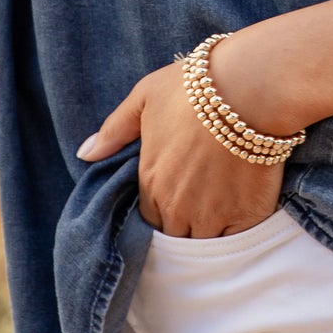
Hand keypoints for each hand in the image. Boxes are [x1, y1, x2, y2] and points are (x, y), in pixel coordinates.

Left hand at [77, 62, 283, 237]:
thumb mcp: (144, 97)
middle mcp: (176, 207)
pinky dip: (236, 235)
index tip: (176, 197)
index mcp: (151, 182)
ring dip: (209, 233)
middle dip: (183, 225)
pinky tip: (241, 218)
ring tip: (220, 215)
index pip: (148, 219)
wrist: (247, 88)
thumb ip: (114, 130)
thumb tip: (85, 153)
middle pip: (175, 236)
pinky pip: (235, 242)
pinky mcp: (245, 216)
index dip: (162, 210)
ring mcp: (212, 215)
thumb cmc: (192, 88)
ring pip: (203, 244)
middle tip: (200, 206)